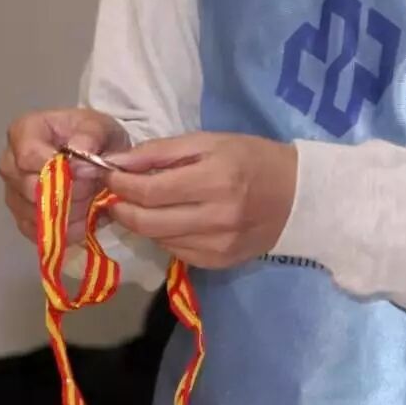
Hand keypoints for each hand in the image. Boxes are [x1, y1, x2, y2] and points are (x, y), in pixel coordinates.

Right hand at [0, 108, 129, 244]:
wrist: (97, 155)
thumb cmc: (93, 136)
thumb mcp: (99, 127)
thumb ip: (91, 137)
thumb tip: (79, 159)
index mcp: (24, 132)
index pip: (28, 156)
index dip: (58, 168)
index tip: (86, 170)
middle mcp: (10, 164)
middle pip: (31, 188)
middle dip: (69, 191)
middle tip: (94, 184)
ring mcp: (14, 194)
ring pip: (36, 214)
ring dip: (71, 211)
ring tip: (92, 196)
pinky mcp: (22, 219)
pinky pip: (41, 233)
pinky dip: (68, 229)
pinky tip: (85, 214)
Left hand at [104, 133, 297, 268]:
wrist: (297, 195)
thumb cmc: (251, 158)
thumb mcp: (209, 141)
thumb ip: (161, 151)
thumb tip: (118, 162)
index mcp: (214, 179)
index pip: (149, 191)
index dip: (120, 185)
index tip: (108, 176)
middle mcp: (216, 218)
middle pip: (148, 222)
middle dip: (122, 209)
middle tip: (115, 196)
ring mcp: (219, 246)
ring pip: (159, 240)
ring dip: (141, 223)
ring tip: (141, 205)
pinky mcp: (220, 262)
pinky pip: (177, 252)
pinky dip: (164, 236)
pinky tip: (170, 221)